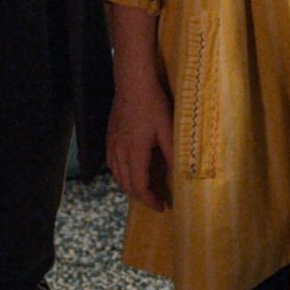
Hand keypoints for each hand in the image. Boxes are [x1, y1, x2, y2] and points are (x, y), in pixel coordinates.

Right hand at [106, 73, 174, 211]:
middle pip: (127, 186)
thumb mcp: (168, 130)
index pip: (139, 187)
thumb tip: (181, 176)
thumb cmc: (153, 104)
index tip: (162, 206)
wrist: (133, 84)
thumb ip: (173, 154)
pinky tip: (130, 172)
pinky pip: (111, 165)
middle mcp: (119, 153)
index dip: (150, 200)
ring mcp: (111, 146)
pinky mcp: (109, 138)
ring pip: (117, 177)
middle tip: (156, 201)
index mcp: (135, 153)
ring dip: (130, 187)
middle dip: (141, 197)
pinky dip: (121, 175)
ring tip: (145, 190)